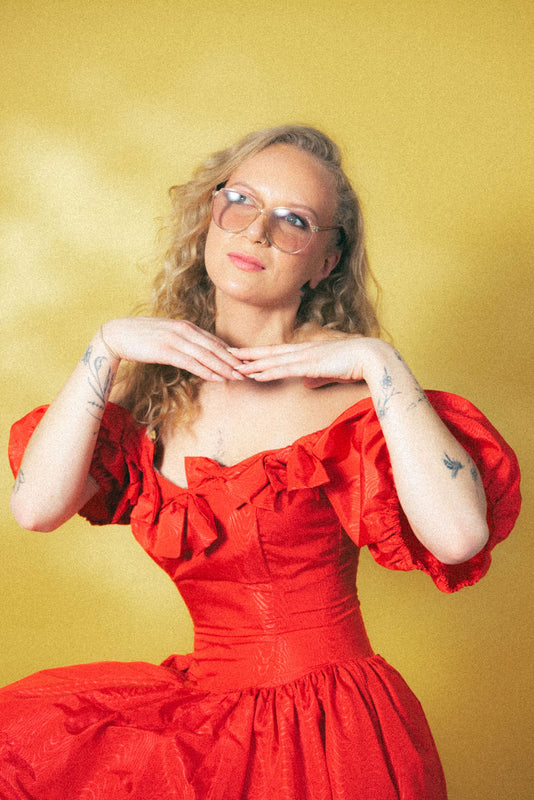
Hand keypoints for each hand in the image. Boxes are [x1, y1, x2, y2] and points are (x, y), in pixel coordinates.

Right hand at [101, 318, 244, 381]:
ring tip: (237, 377)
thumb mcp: (166, 335)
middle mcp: (184, 330)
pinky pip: (191, 363)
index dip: (230, 352)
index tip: (243, 363)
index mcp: (186, 326)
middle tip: (247, 372)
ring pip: (206, 356)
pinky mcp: (166, 350)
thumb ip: (183, 341)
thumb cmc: (141, 337)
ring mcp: (175, 339)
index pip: (214, 340)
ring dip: (224, 368)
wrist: (116, 335)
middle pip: (214, 347)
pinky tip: (217, 378)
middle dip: (232, 361)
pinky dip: (206, 371)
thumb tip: (196, 352)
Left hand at [230, 335, 376, 386]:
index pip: (276, 352)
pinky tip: (256, 375)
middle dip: (247, 355)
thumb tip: (305, 383)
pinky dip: (268, 372)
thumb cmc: (354, 364)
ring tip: (234, 367)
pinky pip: (285, 369)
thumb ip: (316, 377)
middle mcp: (302, 350)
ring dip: (253, 364)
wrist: (371, 357)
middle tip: (226, 355)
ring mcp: (306, 356)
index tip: (241, 354)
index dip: (258, 353)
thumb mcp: (330, 372)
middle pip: (269, 353)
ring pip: (273, 361)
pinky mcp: (311, 365)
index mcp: (306, 351)